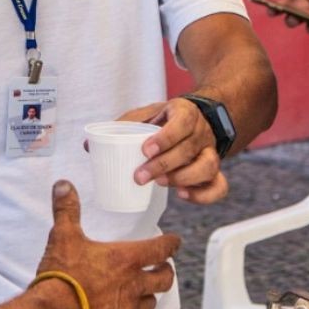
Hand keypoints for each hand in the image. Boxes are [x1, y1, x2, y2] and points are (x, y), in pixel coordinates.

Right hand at [32, 181, 179, 308]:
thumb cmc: (62, 275)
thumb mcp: (63, 237)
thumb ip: (67, 210)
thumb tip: (63, 185)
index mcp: (126, 260)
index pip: (161, 249)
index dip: (171, 243)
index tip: (175, 241)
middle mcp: (133, 284)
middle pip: (164, 279)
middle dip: (166, 271)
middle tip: (163, 267)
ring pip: (150, 302)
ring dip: (150, 295)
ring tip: (144, 291)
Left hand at [114, 99, 228, 203]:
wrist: (195, 120)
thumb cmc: (163, 120)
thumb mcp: (145, 115)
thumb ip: (123, 127)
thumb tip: (89, 145)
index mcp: (185, 112)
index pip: (182, 122)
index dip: (165, 138)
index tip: (145, 150)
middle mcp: (201, 132)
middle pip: (189, 149)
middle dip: (163, 165)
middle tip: (140, 177)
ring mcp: (211, 152)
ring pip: (209, 167)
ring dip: (183, 178)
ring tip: (160, 184)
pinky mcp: (214, 171)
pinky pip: (219, 186)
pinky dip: (203, 195)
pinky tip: (182, 195)